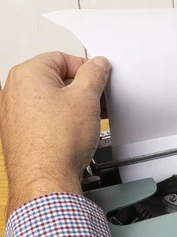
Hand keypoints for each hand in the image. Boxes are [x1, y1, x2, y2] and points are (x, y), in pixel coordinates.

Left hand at [0, 52, 110, 213]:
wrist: (46, 178)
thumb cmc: (57, 142)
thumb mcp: (86, 98)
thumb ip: (94, 74)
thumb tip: (98, 65)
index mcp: (26, 74)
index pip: (63, 58)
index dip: (87, 68)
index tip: (101, 78)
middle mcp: (14, 91)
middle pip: (56, 79)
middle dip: (81, 89)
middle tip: (99, 100)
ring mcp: (14, 113)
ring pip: (51, 100)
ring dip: (74, 106)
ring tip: (90, 119)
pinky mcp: (20, 132)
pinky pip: (45, 117)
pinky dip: (63, 121)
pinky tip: (77, 133)